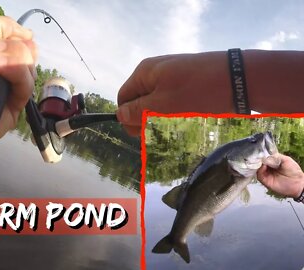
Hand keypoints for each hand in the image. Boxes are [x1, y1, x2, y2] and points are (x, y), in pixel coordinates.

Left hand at [0, 13, 36, 141]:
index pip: (26, 44)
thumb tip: (29, 35)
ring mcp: (11, 89)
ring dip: (15, 62)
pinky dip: (17, 76)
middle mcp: (8, 70)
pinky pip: (27, 87)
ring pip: (32, 70)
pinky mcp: (15, 106)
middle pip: (32, 56)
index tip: (3, 41)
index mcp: (1, 52)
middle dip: (17, 50)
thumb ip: (8, 25)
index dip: (20, 40)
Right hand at [116, 52, 233, 135]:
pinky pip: (172, 99)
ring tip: (173, 128)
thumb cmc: (197, 91)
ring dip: (160, 117)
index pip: (123, 98)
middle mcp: (155, 71)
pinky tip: (184, 120)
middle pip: (139, 100)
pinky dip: (174, 111)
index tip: (141, 135)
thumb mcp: (163, 103)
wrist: (240, 78)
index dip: (127, 118)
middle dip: (144, 118)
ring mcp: (173, 75)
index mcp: (144, 72)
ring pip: (156, 101)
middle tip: (159, 135)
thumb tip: (119, 115)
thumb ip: (138, 110)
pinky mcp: (189, 81)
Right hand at [257, 154, 303, 197]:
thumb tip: (265, 156)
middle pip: (258, 162)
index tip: (259, 151)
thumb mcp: (286, 159)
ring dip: (257, 164)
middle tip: (258, 156)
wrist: (297, 184)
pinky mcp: (265, 181)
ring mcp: (266, 174)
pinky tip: (263, 166)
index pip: (264, 157)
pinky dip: (260, 170)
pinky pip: (259, 175)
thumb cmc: (294, 171)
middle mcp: (268, 167)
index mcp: (272, 161)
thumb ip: (275, 156)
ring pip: (257, 168)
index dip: (261, 154)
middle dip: (258, 159)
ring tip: (260, 161)